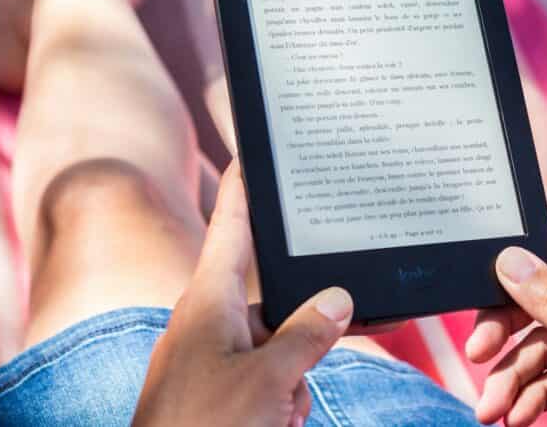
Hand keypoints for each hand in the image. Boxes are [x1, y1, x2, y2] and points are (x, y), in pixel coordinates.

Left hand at [132, 161, 352, 426]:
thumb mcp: (267, 382)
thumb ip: (307, 335)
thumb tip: (337, 299)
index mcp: (209, 302)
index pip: (233, 225)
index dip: (246, 185)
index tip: (254, 148)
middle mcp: (210, 324)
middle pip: (277, 303)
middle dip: (302, 341)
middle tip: (294, 379)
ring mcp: (214, 362)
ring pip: (281, 351)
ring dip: (291, 385)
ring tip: (272, 419)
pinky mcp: (220, 395)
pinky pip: (269, 383)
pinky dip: (280, 404)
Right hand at [465, 207, 546, 426]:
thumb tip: (508, 256)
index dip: (524, 234)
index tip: (481, 253)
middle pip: (538, 295)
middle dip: (503, 327)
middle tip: (477, 353)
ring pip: (540, 344)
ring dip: (512, 375)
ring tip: (491, 410)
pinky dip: (532, 395)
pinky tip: (516, 417)